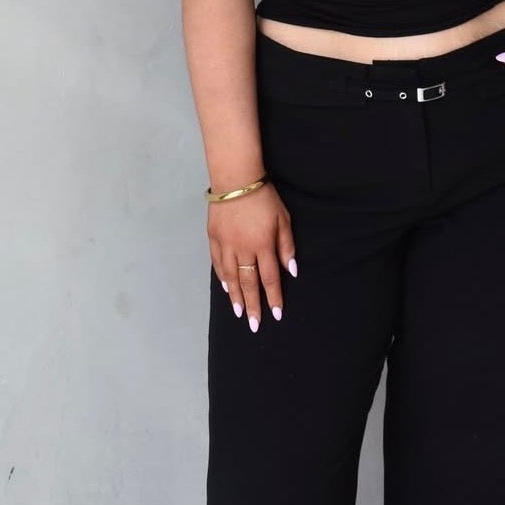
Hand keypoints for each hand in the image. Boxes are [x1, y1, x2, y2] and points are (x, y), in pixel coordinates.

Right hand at [207, 181, 296, 330]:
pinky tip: (226, 288)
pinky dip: (222, 277)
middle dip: (253, 305)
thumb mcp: (283, 219)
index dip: (273, 297)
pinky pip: (218, 263)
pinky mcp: (213, 237)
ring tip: (238, 313)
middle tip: (254, 325)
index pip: (270, 278)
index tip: (276, 315)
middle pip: (249, 282)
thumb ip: (286, 245)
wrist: (235, 179)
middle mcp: (243, 249)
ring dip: (235, 297)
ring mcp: (226, 244)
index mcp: (263, 244)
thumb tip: (291, 271)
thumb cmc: (264, 197)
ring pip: (231, 277)